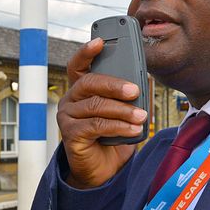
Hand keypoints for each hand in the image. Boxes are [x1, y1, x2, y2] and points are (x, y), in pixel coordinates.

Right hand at [57, 38, 147, 188]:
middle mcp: (70, 100)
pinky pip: (97, 126)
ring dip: (122, 110)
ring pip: (96, 106)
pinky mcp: (70, 135)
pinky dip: (119, 127)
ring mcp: (67, 117)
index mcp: (81, 90)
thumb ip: (125, 97)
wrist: (101, 169)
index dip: (86, 52)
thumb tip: (142, 83)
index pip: (78, 65)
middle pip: (89, 83)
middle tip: (134, 90)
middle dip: (114, 84)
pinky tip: (133, 129)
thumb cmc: (111, 137)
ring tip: (141, 116)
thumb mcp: (120, 112)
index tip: (99, 41)